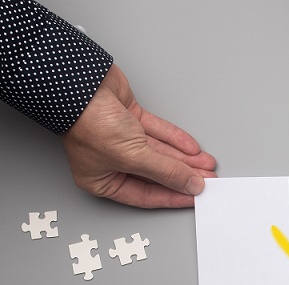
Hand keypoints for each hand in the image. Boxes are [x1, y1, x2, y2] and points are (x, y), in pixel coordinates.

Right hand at [62, 64, 217, 207]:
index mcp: (101, 180)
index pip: (145, 195)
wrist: (81, 84)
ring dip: (184, 158)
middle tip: (207, 180)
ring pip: (159, 153)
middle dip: (183, 176)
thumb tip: (191, 185)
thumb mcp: (133, 157)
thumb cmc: (90, 123)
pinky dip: (175, 139)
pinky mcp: (129, 118)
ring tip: (207, 164)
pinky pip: (157, 132)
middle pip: (155, 174)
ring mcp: (120, 138)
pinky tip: (193, 149)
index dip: (173, 196)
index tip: (195, 197)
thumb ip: (166, 172)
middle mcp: (110, 160)